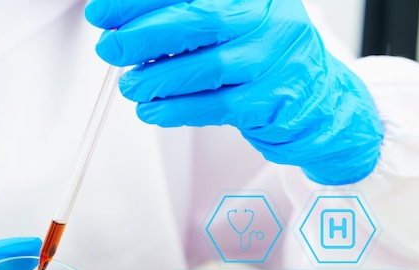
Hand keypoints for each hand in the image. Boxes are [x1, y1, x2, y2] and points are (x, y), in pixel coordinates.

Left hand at [85, 0, 383, 184]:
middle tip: (110, 47)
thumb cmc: (264, 56)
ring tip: (130, 84)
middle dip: (140, 35)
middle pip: (196, 21)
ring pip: (204, 68)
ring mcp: (272, 62)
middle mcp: (268, 20)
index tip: (102, 11)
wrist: (316, 99)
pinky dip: (175, 110)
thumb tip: (125, 19)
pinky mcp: (268, 103)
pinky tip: (151, 111)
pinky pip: (213, 107)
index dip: (139, 1)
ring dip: (155, 78)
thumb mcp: (237, 19)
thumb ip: (191, 14)